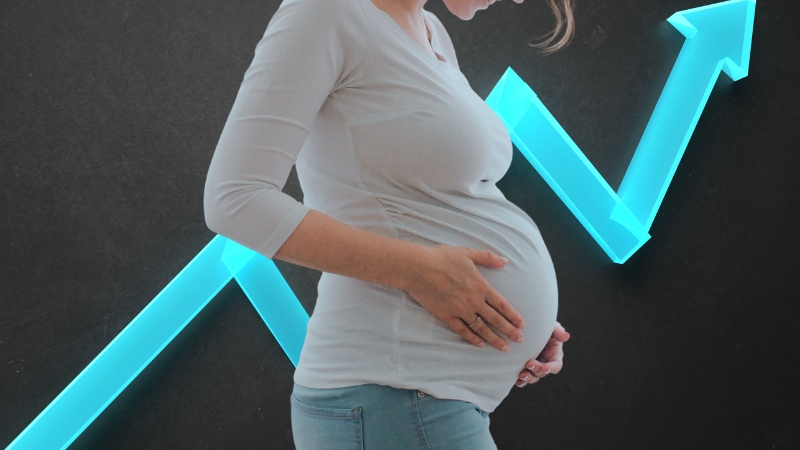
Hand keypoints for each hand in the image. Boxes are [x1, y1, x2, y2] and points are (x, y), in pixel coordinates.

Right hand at [404, 245, 525, 351]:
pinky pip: (463, 331)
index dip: (513, 316)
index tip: (522, 325)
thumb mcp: (467, 253)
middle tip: (520, 340)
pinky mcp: (447, 316)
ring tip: (504, 347)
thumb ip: (488, 257)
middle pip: (496, 320)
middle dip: (509, 331)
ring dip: (494, 339)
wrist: (418, 268)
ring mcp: (460, 310)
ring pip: (482, 329)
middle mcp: (473, 301)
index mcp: (481, 286)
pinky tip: (480, 344)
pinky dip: (473, 339)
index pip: (502, 305)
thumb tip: (505, 261)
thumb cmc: (442, 258)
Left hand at [515, 322, 568, 386]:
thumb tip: (566, 336)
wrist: (529, 325)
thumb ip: (558, 331)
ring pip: (533, 377)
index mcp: (554, 354)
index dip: (551, 368)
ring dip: (528, 378)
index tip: (545, 367)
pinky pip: (523, 378)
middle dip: (536, 370)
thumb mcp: (551, 326)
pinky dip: (521, 381)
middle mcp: (545, 362)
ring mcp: (535, 365)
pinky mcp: (524, 367)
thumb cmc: (542, 325)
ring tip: (521, 375)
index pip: (556, 365)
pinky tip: (516, 380)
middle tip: (528, 364)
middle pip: (543, 372)